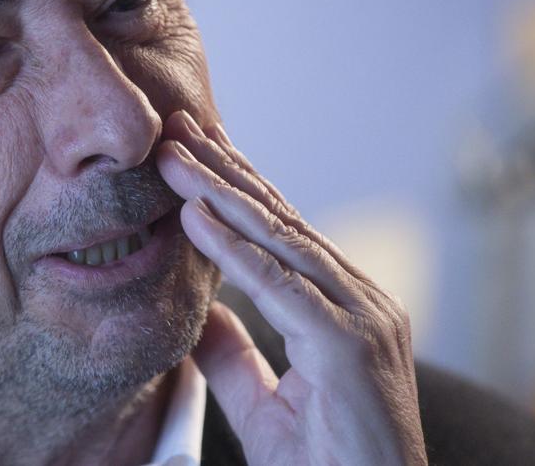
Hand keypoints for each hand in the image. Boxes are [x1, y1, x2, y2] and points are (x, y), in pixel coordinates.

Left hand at [157, 111, 426, 465]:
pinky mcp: (350, 347)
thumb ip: (238, 358)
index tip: (191, 152)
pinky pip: (279, 287)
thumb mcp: (266, 409)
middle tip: (178, 125)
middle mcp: (362, 301)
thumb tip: (205, 313)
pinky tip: (195, 215)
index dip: (235, 188)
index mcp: (348, 309)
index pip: (284, 234)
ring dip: (219, 193)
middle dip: (225, 170)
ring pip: (279, 241)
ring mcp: (363, 319)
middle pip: (281, 221)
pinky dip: (233, 249)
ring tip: (172, 155)